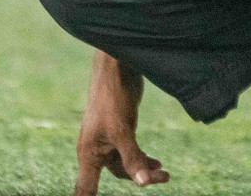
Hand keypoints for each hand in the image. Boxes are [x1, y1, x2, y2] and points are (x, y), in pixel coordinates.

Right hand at [74, 55, 167, 194]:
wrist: (118, 67)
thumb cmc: (112, 96)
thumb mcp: (123, 131)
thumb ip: (132, 158)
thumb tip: (142, 184)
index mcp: (89, 153)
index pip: (85, 189)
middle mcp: (96, 149)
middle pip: (117, 175)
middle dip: (139, 179)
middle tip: (164, 177)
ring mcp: (108, 139)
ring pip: (125, 164)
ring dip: (144, 169)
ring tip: (164, 172)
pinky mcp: (120, 129)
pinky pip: (130, 152)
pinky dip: (143, 158)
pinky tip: (156, 161)